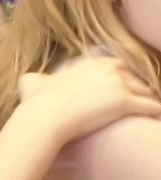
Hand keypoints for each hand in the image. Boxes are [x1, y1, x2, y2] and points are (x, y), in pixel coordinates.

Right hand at [27, 50, 160, 139]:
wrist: (44, 116)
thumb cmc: (36, 101)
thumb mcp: (31, 81)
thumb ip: (38, 77)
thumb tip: (32, 78)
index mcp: (92, 63)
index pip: (119, 65)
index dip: (123, 76)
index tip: (124, 87)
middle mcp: (109, 69)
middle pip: (136, 77)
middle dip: (140, 87)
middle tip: (140, 100)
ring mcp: (120, 84)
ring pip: (147, 91)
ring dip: (149, 99)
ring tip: (150, 109)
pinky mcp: (126, 102)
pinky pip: (152, 106)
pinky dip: (156, 111)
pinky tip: (158, 117)